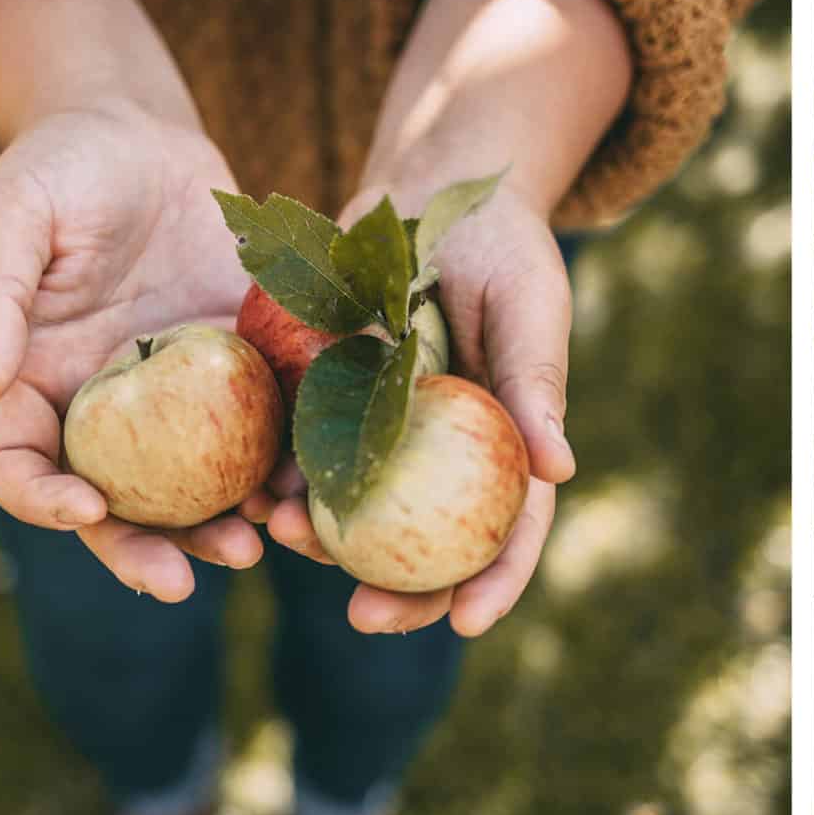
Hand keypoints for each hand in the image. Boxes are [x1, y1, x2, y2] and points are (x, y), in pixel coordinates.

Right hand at [0, 108, 262, 599]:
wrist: (143, 135)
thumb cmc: (63, 167)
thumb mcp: (16, 215)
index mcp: (37, 385)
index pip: (22, 467)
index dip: (44, 501)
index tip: (87, 510)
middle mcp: (108, 409)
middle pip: (118, 504)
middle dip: (148, 549)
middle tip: (188, 580)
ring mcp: (179, 400)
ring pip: (200, 483)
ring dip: (230, 520)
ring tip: (269, 539)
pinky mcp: (244, 372)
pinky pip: (266, 428)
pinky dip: (289, 461)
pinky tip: (316, 480)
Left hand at [259, 186, 575, 637]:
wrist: (427, 192)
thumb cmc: (501, 247)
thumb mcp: (529, 305)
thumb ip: (536, 383)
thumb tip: (561, 471)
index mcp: (505, 446)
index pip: (509, 530)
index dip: (494, 583)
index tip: (467, 622)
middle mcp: (441, 457)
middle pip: (426, 546)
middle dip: (400, 594)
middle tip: (365, 618)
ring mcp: (380, 435)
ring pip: (354, 513)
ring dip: (321, 540)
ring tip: (285, 536)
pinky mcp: (323, 400)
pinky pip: (299, 454)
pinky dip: (277, 479)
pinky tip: (251, 489)